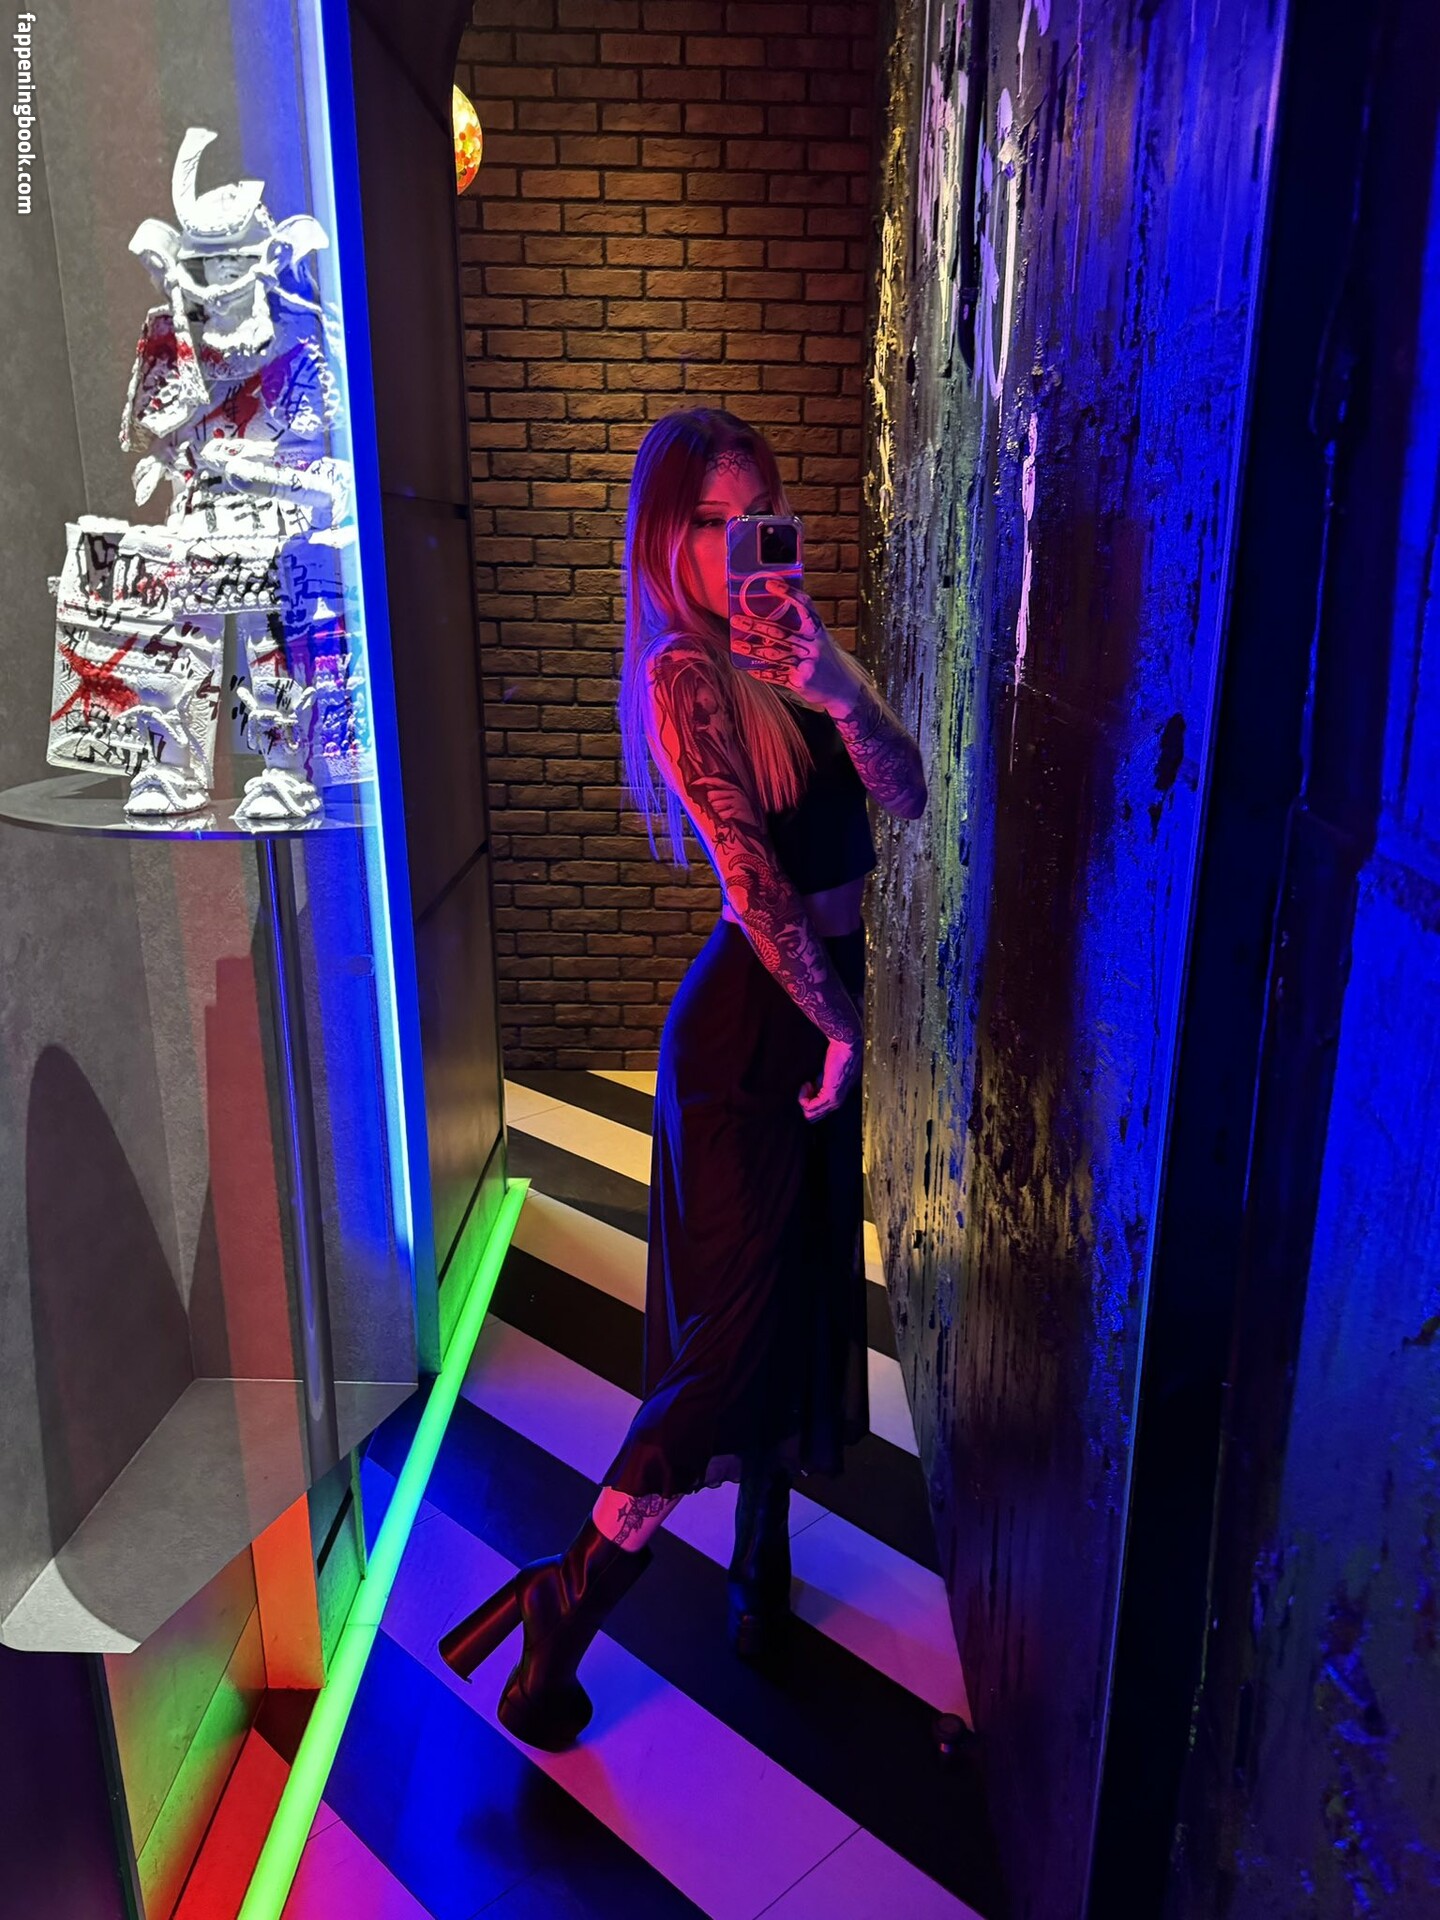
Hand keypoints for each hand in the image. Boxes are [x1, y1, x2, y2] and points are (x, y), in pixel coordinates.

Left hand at [730, 582, 859, 714]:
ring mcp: (807, 663)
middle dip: (755, 626)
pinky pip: (776, 675)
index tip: (770, 585)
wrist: (843, 690)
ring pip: (773, 654)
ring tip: (736, 646)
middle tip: (736, 620)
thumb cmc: (827, 662)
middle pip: (780, 632)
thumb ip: (801, 631)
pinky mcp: (801, 681)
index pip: (804, 605)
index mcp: (818, 630)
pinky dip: (761, 671)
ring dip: (752, 650)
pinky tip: (747, 667)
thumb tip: (770, 622)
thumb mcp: (820, 641)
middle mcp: (813, 644)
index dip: (788, 593)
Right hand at [798, 1029, 861, 1120]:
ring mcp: (835, 1101)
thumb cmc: (837, 1056)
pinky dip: (804, 1098)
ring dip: (804, 1099)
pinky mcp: (830, 1096)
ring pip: (811, 1114)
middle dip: (805, 1101)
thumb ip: (820, 1084)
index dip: (808, 1099)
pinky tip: (806, 1084)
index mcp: (837, 1097)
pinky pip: (811, 1107)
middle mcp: (837, 1102)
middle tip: (806, 1085)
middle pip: (814, 1116)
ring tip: (806, 1084)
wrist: (846, 1047)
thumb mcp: (826, 1074)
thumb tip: (810, 1089)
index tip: (808, 1084)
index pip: (819, 1111)